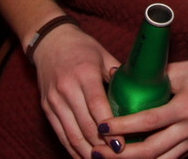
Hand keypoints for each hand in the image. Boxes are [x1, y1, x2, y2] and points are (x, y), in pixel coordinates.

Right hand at [33, 24, 120, 157]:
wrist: (50, 41)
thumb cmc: (82, 47)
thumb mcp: (104, 55)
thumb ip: (119, 75)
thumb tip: (141, 92)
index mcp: (85, 73)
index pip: (97, 106)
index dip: (110, 128)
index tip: (122, 144)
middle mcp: (67, 88)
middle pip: (85, 125)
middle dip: (102, 146)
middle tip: (119, 156)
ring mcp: (54, 100)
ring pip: (72, 134)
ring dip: (88, 152)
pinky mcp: (47, 108)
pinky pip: (61, 134)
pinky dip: (73, 148)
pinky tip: (86, 157)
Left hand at [94, 56, 187, 157]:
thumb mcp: (180, 69)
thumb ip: (151, 75)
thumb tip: (116, 74)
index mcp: (186, 107)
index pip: (149, 122)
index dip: (124, 127)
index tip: (103, 126)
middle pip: (151, 151)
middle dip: (121, 154)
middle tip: (97, 149)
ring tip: (108, 157)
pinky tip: (129, 158)